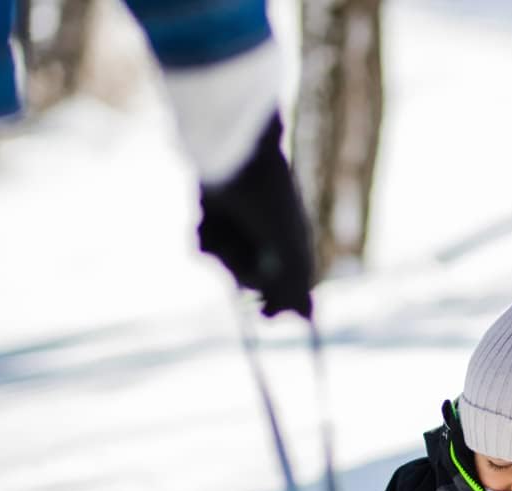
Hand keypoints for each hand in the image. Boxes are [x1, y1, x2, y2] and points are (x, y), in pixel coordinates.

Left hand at [198, 113, 314, 318]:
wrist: (231, 149)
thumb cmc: (267, 197)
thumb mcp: (286, 247)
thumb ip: (295, 286)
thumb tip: (308, 320)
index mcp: (294, 245)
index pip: (288, 289)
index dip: (276, 303)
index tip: (265, 314)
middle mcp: (269, 239)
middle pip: (251, 282)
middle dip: (242, 272)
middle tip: (240, 252)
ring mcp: (240, 228)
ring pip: (225, 264)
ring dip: (220, 251)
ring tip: (222, 225)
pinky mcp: (215, 217)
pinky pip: (204, 246)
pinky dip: (203, 236)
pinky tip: (207, 217)